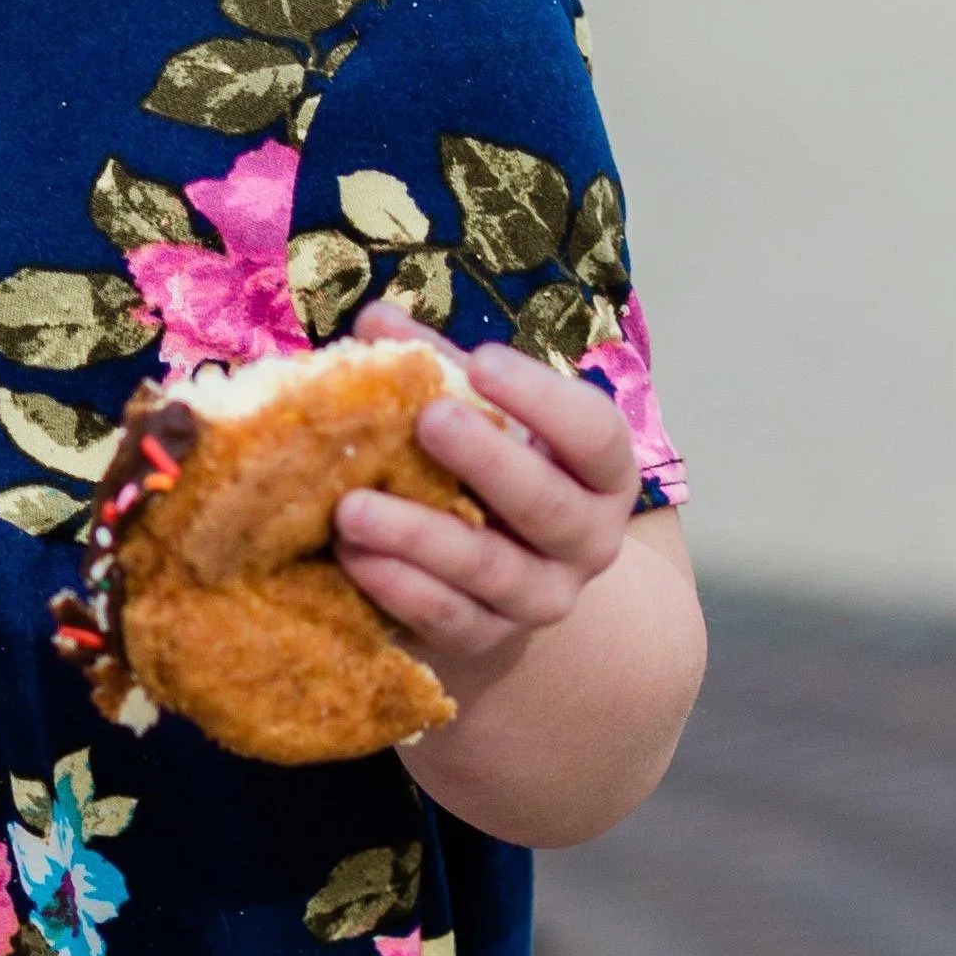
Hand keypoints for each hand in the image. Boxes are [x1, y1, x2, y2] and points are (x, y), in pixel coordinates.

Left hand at [331, 307, 636, 690]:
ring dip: (420, 536)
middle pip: (547, 505)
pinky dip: (398, 588)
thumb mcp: (481, 414)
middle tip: (429, 420)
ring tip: (352, 508)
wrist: (498, 578)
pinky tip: (353, 557)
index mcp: (602, 473)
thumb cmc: (489, 470)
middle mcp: (588, 540)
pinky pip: (447, 617)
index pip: (594, 433)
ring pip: (490, 569)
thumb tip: (377, 319)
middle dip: (487, 461)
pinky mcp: (487, 637)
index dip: (542, 398)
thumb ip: (438, 366)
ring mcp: (542, 597)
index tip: (482, 360)